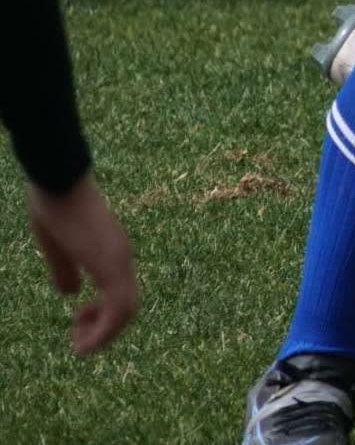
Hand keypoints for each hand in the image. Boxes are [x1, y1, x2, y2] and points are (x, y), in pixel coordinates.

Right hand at [27, 174, 135, 353]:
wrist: (58, 177)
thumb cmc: (55, 205)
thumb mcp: (57, 245)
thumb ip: (65, 269)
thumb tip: (70, 293)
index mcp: (111, 252)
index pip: (120, 294)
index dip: (103, 316)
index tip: (77, 323)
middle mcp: (122, 256)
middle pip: (128, 307)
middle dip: (105, 331)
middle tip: (78, 343)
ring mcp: (119, 258)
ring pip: (126, 310)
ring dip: (105, 335)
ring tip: (79, 347)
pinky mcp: (110, 261)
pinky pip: (119, 306)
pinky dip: (105, 330)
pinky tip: (84, 342)